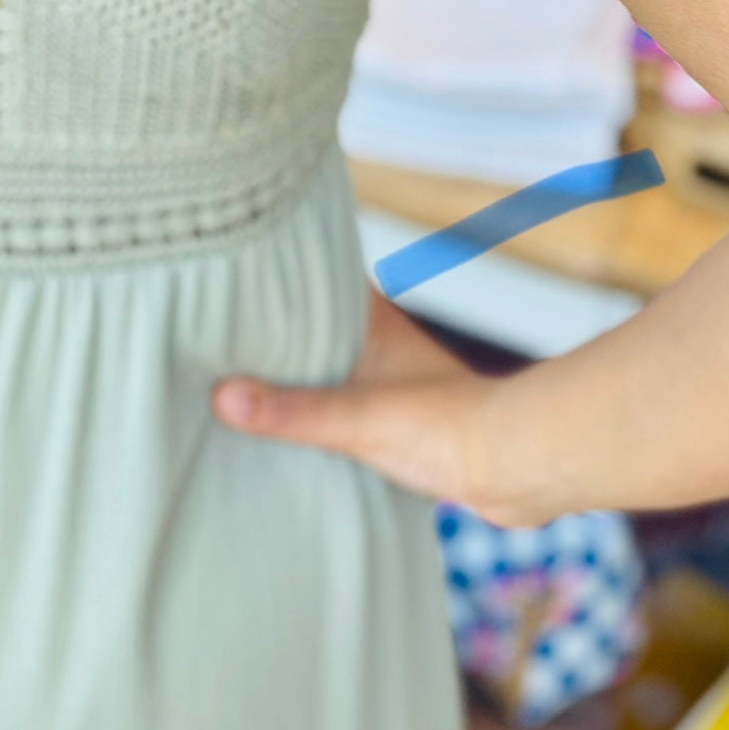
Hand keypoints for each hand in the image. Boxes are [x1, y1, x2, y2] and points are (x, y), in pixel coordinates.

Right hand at [212, 290, 526, 523]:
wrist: (512, 466)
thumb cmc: (446, 426)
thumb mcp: (356, 418)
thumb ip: (291, 411)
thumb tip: (222, 397)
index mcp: (368, 320)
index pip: (312, 274)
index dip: (273, 267)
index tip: (229, 263)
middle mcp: (376, 339)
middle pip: (311, 320)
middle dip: (271, 323)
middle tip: (216, 321)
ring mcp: (386, 376)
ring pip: (326, 361)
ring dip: (292, 367)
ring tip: (237, 371)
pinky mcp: (395, 416)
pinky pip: (339, 399)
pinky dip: (313, 405)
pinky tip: (287, 423)